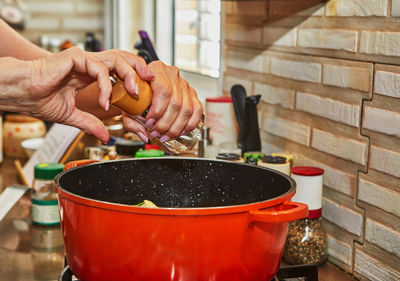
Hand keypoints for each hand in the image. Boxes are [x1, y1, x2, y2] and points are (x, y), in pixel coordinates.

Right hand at [0, 47, 151, 142]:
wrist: (21, 94)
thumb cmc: (40, 99)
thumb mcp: (72, 115)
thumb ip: (91, 123)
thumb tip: (106, 136)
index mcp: (90, 75)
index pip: (119, 71)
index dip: (134, 78)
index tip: (144, 93)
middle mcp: (90, 65)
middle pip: (123, 60)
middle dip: (139, 70)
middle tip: (151, 84)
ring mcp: (84, 60)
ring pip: (116, 59)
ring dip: (129, 75)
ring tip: (134, 93)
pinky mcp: (76, 59)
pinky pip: (99, 70)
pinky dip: (106, 86)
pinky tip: (106, 101)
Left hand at [122, 61, 202, 142]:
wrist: (142, 84)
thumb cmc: (135, 91)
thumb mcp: (127, 102)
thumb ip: (131, 120)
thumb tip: (144, 134)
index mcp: (157, 69)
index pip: (163, 91)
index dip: (157, 110)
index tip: (149, 123)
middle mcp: (173, 75)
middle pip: (176, 103)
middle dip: (165, 123)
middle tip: (155, 133)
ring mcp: (184, 84)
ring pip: (186, 110)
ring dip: (176, 128)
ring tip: (165, 136)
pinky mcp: (192, 94)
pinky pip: (197, 111)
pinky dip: (189, 125)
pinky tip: (179, 132)